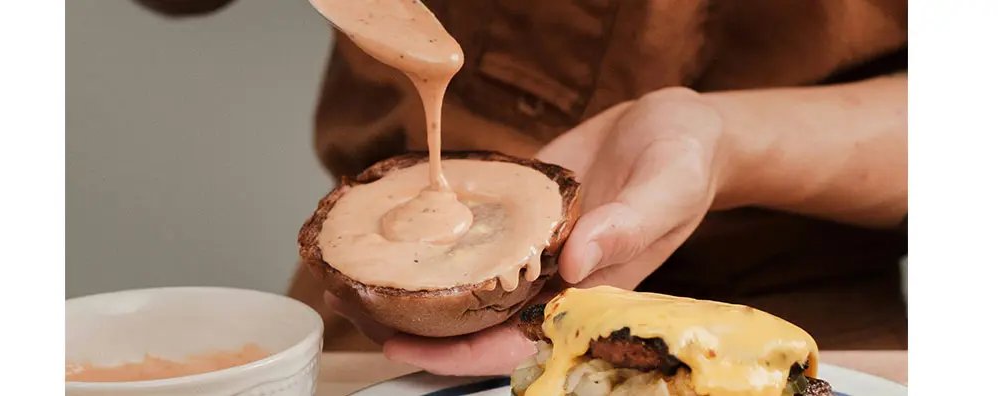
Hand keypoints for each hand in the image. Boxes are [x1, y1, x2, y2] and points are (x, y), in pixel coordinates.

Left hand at [334, 87, 730, 374]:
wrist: (675, 125)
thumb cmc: (685, 162)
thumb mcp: (668, 188)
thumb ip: (627, 225)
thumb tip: (571, 263)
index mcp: (588, 293)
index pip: (519, 342)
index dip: (462, 355)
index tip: (407, 345)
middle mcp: (552, 278)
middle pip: (478, 319)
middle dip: (418, 323)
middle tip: (354, 303)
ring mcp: (531, 245)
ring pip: (467, 278)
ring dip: (416, 281)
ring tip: (354, 271)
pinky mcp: (518, 210)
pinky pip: (472, 229)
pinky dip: (437, 234)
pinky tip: (396, 225)